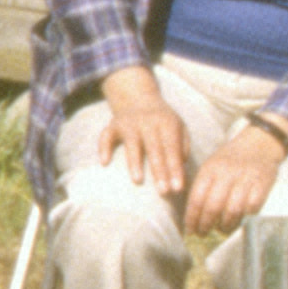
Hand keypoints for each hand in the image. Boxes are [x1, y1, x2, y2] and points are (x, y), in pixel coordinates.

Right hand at [94, 67, 188, 200]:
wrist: (138, 97)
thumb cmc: (162, 119)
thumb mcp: (179, 126)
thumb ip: (183, 145)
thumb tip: (182, 166)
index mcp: (167, 123)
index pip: (173, 149)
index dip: (175, 169)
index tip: (178, 188)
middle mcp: (148, 122)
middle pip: (155, 150)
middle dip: (159, 172)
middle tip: (164, 191)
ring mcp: (129, 123)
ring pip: (132, 145)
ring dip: (135, 163)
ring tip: (138, 181)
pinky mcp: (112, 125)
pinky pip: (106, 136)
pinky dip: (103, 148)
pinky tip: (104, 162)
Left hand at [183, 122, 287, 237]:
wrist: (260, 143)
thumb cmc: (232, 159)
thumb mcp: (212, 166)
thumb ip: (204, 186)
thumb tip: (195, 215)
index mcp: (210, 169)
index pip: (196, 198)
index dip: (192, 218)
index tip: (190, 231)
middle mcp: (226, 174)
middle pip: (213, 206)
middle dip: (206, 224)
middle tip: (204, 234)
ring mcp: (246, 178)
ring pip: (233, 209)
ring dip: (226, 225)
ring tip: (222, 230)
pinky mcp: (263, 183)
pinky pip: (253, 207)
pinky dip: (246, 218)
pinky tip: (241, 221)